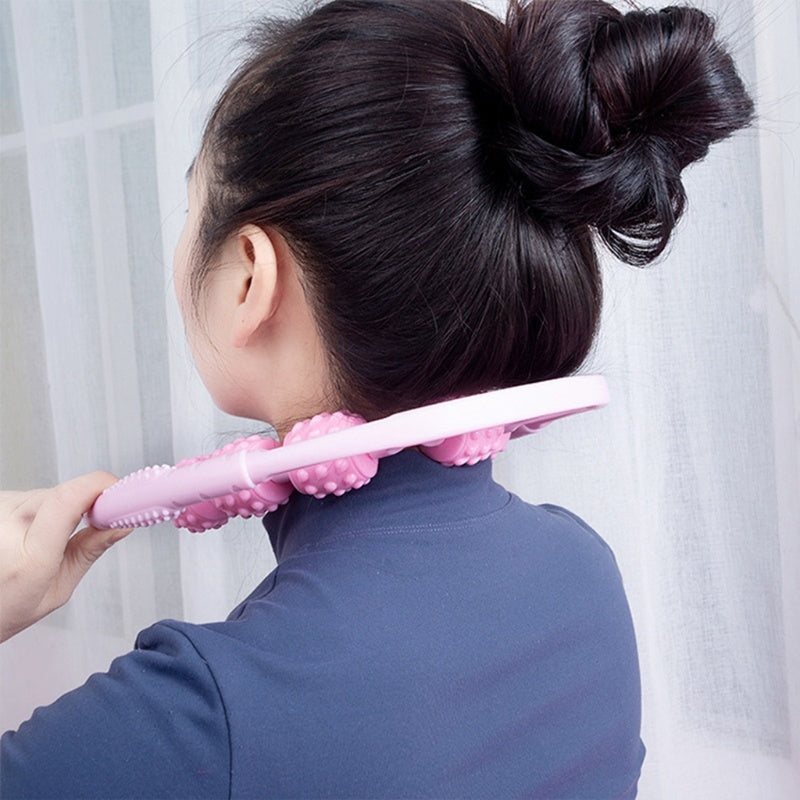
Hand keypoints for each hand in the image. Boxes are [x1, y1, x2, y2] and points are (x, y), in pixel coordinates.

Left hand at [0, 472, 131, 642]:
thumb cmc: (3, 607)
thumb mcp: (56, 591)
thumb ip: (89, 552)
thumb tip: (121, 524)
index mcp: (28, 558)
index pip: (68, 500)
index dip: (102, 488)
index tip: (126, 494)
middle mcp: (5, 527)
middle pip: (65, 494)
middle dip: (90, 503)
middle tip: (104, 518)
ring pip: (50, 493)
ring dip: (63, 507)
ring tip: (51, 538)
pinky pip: (33, 495)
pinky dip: (43, 509)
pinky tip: (31, 532)